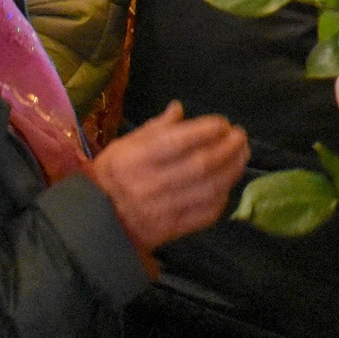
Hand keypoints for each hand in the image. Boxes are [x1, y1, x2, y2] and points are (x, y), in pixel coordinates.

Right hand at [89, 101, 249, 251]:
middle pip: (201, 165)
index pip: (179, 141)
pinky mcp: (173, 229)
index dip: (206, 130)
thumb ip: (155, 128)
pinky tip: (228, 182)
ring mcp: (164, 210)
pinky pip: (206, 213)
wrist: (96, 222)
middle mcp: (152, 184)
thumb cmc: (111, 175)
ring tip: (242, 155)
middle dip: (228, 148)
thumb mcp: (124, 146)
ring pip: (210, 189)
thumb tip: (179, 108)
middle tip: (240, 136)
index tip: (222, 123)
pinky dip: (222, 196)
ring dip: (232, 169)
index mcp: (137, 160)